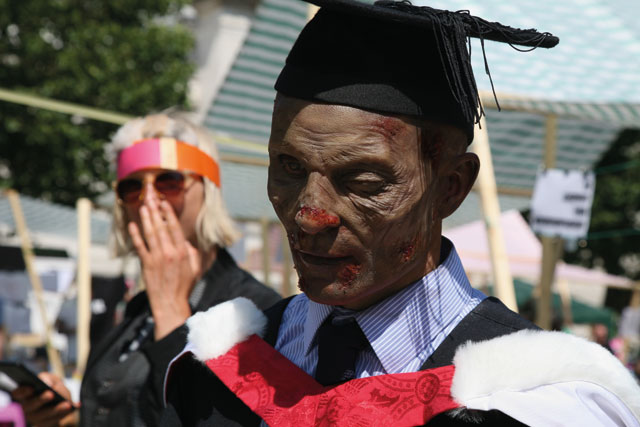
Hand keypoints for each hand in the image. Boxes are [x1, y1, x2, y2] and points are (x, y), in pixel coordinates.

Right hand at [12, 372, 77, 426]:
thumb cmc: (52, 386)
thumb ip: (47, 378)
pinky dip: (65, 414)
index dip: (23, 391)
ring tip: (67, 405)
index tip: (31, 387)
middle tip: (51, 394)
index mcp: (24, 394)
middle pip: (30, 406)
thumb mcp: (50, 378)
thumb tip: (49, 385)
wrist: (59, 401)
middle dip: (41, 400)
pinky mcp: (45, 424)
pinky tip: (75, 407)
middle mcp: (27, 407)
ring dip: (56, 410)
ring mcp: (35, 418)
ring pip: (43, 416)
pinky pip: (54, 421)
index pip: (18, 393)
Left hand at [128, 199, 201, 339]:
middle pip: (160, 227)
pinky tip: (132, 225)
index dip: (168, 213)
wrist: (170, 303)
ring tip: (143, 207)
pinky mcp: (146, 265)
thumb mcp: (195, 269)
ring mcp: (156, 258)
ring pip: (150, 234)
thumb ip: (192, 253)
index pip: (174, 228)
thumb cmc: (184, 287)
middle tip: (150, 198)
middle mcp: (169, 252)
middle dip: (155, 211)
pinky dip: (135, 235)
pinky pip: (139, 246)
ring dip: (146, 219)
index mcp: (182, 252)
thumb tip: (187, 243)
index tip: (164, 203)